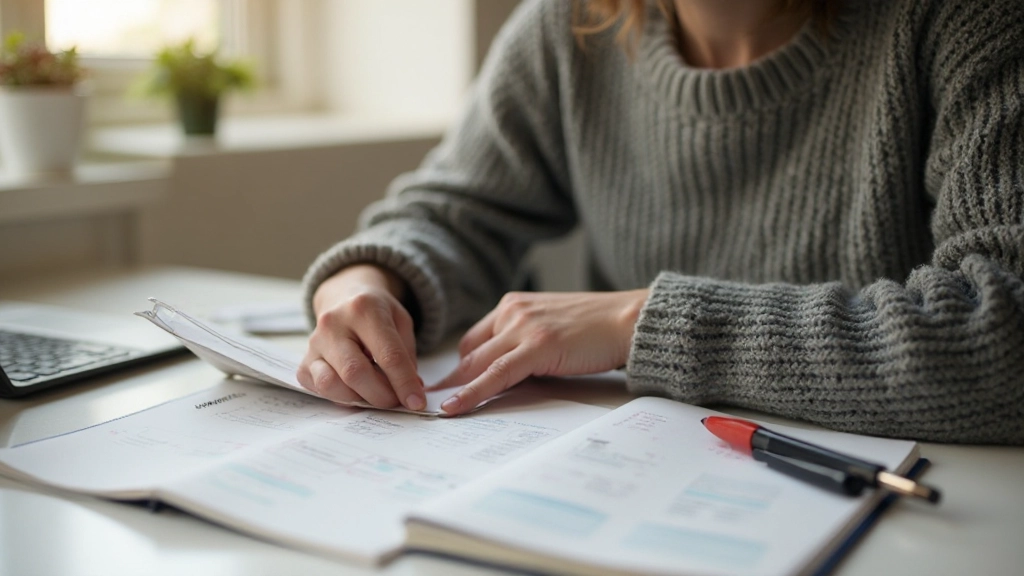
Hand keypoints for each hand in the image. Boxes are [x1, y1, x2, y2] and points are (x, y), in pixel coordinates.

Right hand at [297, 264, 424, 409]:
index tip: (416, 402)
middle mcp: (333, 323)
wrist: (344, 297)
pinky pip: (319, 389)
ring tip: (375, 394)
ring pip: (331, 384)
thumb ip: (406, 355)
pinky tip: (355, 389)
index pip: (388, 354)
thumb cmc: (377, 312)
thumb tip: (411, 391)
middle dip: (381, 396)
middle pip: (355, 372)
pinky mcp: (304, 362)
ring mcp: (314, 343)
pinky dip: (340, 397)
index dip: (404, 383)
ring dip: (358, 398)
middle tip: (396, 401)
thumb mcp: (401, 321)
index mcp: (364, 308)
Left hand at [431, 289, 648, 414]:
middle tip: (430, 401)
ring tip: (436, 412)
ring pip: (477, 364)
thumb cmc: (598, 326)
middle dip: (452, 381)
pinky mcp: (537, 346)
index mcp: (514, 304)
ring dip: (455, 390)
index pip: (476, 340)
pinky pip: (495, 375)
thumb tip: (507, 369)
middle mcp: (512, 311)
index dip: (460, 366)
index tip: (445, 385)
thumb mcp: (552, 326)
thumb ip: (526, 340)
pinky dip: (472, 393)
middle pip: (471, 353)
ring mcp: (524, 328)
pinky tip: (456, 407)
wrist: (629, 319)